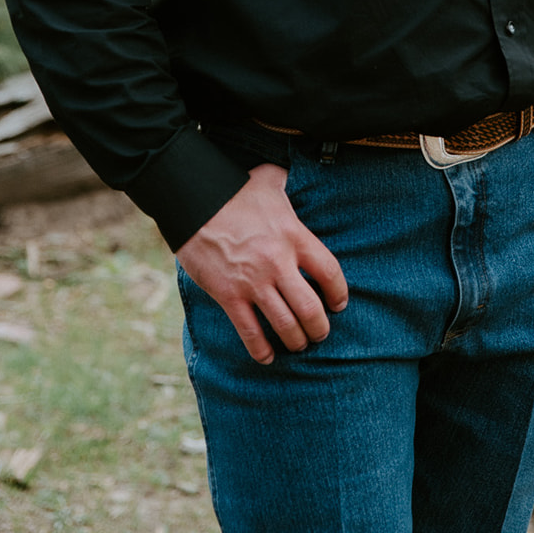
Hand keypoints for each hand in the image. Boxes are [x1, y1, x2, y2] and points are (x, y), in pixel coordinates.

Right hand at [176, 162, 347, 363]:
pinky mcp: (228, 295)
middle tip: (320, 333)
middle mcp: (278, 262)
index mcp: (294, 235)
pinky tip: (268, 357)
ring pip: (285, 324)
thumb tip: (292, 175)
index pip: (330, 272)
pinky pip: (250, 332)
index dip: (339, 293)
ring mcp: (253, 282)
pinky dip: (261, 350)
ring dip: (296, 341)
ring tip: (299, 345)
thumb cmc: (235, 190)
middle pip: (311, 308)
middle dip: (319, 327)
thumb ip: (286, 181)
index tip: (339, 304)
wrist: (195, 202)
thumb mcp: (269, 180)